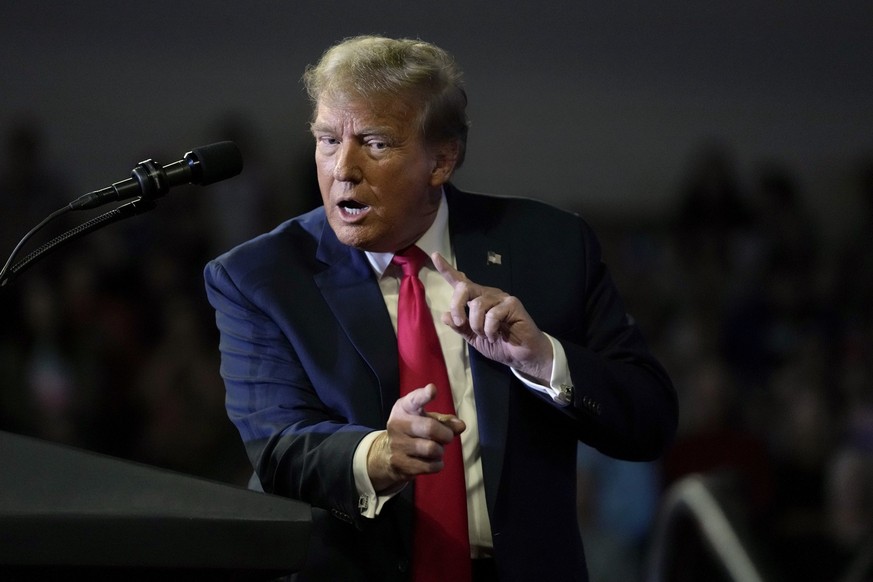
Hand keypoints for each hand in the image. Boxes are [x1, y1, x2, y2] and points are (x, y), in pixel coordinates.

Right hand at [367, 384, 465, 493]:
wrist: (388, 454)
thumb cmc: (415, 431)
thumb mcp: (427, 419)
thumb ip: (445, 421)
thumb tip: (461, 426)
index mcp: (404, 407)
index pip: (415, 399)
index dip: (424, 395)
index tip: (432, 390)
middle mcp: (397, 424)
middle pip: (430, 428)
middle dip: (446, 434)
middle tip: (448, 437)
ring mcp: (396, 445)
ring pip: (432, 449)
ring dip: (440, 451)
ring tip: (436, 450)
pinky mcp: (399, 463)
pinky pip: (429, 466)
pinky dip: (437, 464)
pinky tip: (431, 461)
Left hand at [432, 252, 553, 383]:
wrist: (522, 355)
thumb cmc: (499, 344)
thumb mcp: (474, 338)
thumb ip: (461, 327)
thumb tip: (445, 315)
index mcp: (476, 300)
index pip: (460, 282)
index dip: (447, 269)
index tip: (434, 255)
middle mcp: (487, 295)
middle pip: (464, 288)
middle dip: (457, 306)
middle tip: (460, 323)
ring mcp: (500, 298)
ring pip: (477, 304)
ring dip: (477, 325)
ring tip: (486, 335)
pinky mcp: (512, 304)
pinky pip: (492, 314)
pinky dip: (490, 329)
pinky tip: (497, 335)